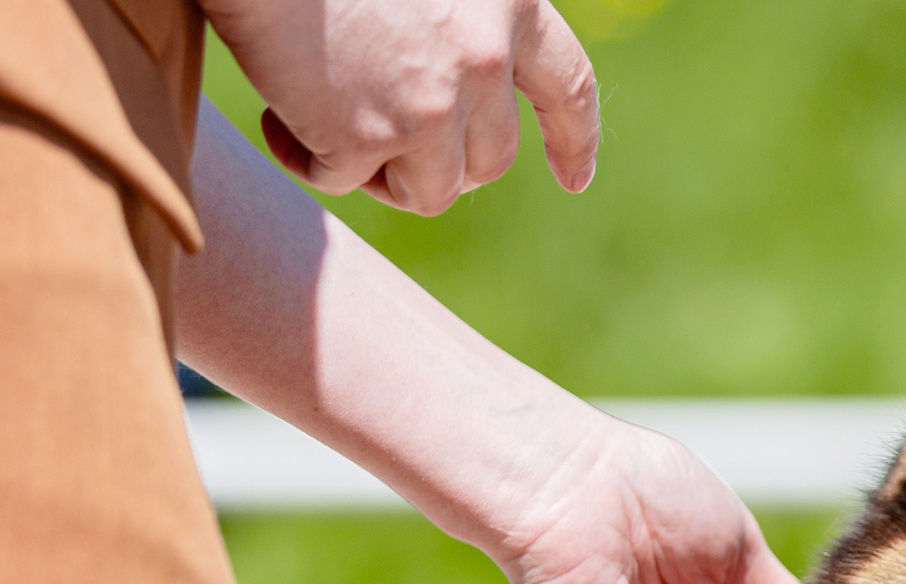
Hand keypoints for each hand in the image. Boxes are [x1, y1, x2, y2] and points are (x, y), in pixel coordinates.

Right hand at [203, 0, 599, 214]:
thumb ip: (453, 25)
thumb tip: (447, 106)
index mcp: (510, 1)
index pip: (569, 86)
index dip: (574, 139)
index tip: (574, 178)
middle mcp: (487, 57)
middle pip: (491, 158)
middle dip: (441, 163)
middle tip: (378, 136)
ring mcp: (436, 103)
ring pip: (431, 189)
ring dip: (380, 172)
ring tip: (325, 121)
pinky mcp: (372, 136)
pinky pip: (346, 181)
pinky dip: (308, 159)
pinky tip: (277, 117)